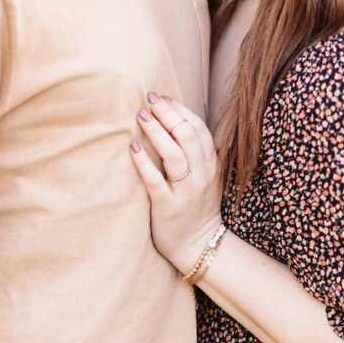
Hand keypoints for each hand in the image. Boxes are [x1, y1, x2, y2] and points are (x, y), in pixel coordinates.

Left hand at [130, 93, 223, 274]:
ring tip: (141, 116)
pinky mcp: (169, 207)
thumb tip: (179, 120)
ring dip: (157, 132)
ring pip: (175, 155)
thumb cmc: (196, 206)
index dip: (181, 110)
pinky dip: (144, 163)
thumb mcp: (206, 177)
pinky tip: (133, 148)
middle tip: (149, 99)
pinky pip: (156, 182)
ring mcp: (186, 192)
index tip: (163, 97)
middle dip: (168, 114)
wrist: (199, 246)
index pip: (199, 129)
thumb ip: (198, 152)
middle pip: (188, 136)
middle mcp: (201, 176)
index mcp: (210, 165)